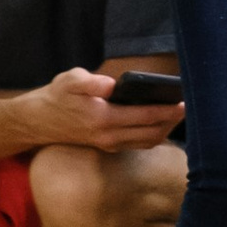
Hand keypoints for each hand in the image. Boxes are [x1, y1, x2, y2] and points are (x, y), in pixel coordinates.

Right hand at [25, 68, 181, 152]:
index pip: (144, 116)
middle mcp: (109, 136)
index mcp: (104, 118)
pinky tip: (160, 124)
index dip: (166, 110)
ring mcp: (109, 143)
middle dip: (171, 121)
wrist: (38, 121)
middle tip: (188, 107)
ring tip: (178, 116)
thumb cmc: (56, 97)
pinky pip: (137, 144)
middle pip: (151, 133)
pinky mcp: (107, 145)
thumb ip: (91, 82)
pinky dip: (153, 136)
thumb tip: (111, 84)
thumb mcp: (69, 81)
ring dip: (165, 131)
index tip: (182, 101)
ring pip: (146, 142)